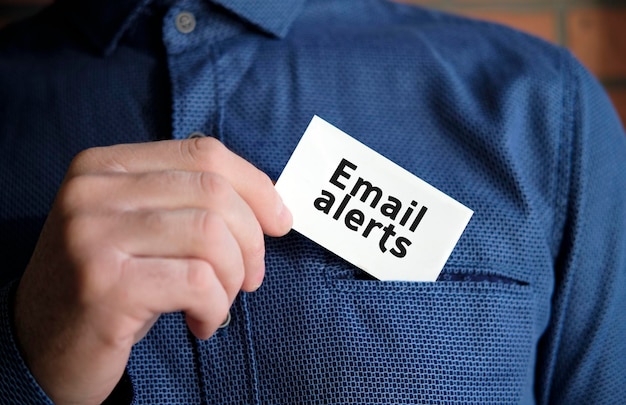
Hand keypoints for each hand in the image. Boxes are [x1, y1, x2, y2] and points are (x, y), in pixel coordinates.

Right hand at [13, 138, 291, 403]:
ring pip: (211, 236)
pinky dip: (216, 306)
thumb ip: (192, 202)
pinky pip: (197, 282)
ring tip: (220, 303)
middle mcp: (93, 191)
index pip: (204, 154)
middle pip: (214, 193)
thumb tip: (272, 204)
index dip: (255, 186)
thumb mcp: (143, 228)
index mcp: (106, 166)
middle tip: (252, 278)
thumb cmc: (112, 283)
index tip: (280, 221)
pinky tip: (202, 322)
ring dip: (234, 278)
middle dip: (252, 241)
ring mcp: (94, 236)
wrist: (41, 343)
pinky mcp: (105, 285)